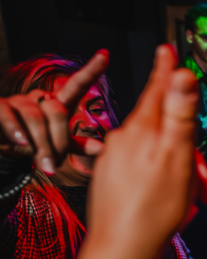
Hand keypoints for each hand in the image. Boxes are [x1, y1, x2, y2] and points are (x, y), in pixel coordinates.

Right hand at [0, 50, 108, 173]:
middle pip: (57, 112)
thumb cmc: (32, 144)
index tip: (106, 54)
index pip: (77, 85)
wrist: (1, 147)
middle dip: (59, 141)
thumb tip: (102, 148)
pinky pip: (9, 115)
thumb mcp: (56, 146)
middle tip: (56, 164)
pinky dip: (16, 130)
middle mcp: (39, 98)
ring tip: (45, 165)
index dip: (91, 71)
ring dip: (41, 145)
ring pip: (35, 117)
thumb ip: (77, 145)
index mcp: (57, 104)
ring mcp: (18, 101)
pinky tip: (22, 143)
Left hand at [65, 45, 206, 258]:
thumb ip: (180, 114)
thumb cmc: (153, 209)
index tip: (167, 52)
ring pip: (158, 156)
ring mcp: (116, 165)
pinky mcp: (114, 186)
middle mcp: (123, 143)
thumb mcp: (176, 156)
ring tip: (194, 201)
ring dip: (182, 174)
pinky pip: (147, 176)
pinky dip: (167, 186)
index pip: (157, 91)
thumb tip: (182, 74)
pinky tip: (175, 206)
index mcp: (140, 131)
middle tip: (205, 183)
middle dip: (190, 152)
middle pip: (164, 132)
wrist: (123, 254)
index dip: (167, 73)